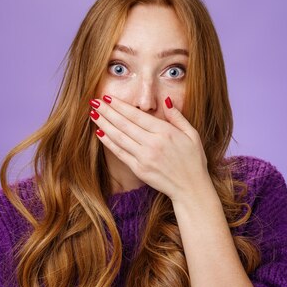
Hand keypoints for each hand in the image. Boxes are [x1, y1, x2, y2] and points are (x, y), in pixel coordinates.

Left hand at [88, 94, 210, 202]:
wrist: (191, 188)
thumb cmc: (194, 160)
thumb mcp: (192, 134)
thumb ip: (177, 117)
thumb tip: (165, 101)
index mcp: (165, 132)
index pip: (137, 115)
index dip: (120, 106)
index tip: (108, 98)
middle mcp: (152, 144)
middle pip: (124, 124)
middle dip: (107, 111)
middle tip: (94, 101)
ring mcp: (144, 157)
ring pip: (119, 137)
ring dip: (104, 124)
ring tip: (93, 114)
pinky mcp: (139, 169)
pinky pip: (120, 153)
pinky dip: (108, 142)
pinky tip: (99, 133)